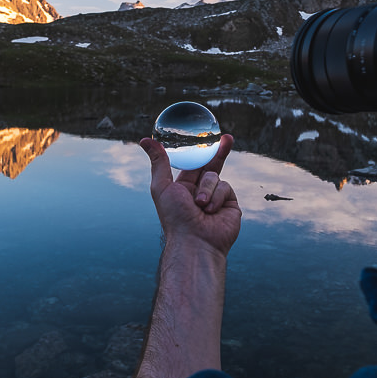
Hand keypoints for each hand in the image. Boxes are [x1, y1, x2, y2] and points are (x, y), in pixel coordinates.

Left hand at [138, 134, 240, 256]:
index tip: (203, 136)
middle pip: (212, 165)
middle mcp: (202, 192)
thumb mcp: (162, 186)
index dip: (199, 151)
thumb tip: (145, 140)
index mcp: (184, 188)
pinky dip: (216, 197)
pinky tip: (211, 211)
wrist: (194, 241)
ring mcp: (218, 198)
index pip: (194, 164)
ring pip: (215, 176)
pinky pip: (226, 187)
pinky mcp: (231, 205)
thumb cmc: (175, 217)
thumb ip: (158, 162)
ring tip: (200, 206)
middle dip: (219, 151)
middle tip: (226, 138)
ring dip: (206, 189)